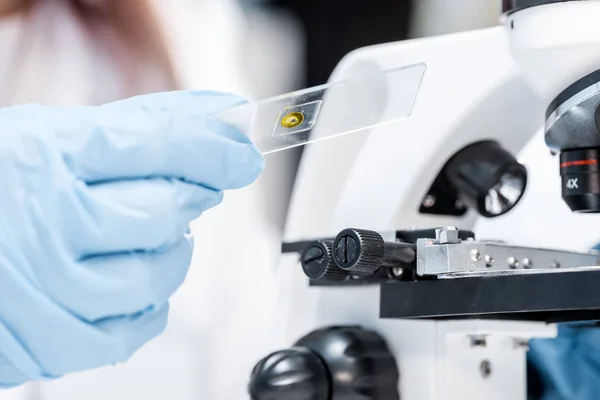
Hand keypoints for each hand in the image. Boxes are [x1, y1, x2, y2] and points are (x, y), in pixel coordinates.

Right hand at [0, 91, 263, 386]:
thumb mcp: (51, 139)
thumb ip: (140, 127)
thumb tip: (220, 116)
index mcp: (47, 159)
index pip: (159, 145)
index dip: (213, 147)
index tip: (240, 153)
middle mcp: (48, 224)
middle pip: (166, 210)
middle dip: (188, 198)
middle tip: (184, 191)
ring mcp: (49, 289)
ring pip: (158, 273)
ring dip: (171, 251)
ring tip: (150, 236)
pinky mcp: (52, 342)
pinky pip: (134, 330)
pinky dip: (148, 305)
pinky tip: (133, 282)